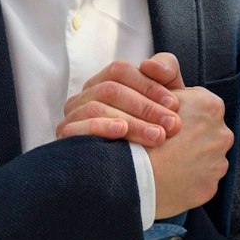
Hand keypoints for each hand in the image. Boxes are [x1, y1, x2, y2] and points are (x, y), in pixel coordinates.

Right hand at [56, 53, 185, 145]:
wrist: (142, 175)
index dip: (148, 84)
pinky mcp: (65, 139)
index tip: (174, 104)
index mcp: (104, 82)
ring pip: (97, 108)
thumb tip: (150, 64)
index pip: (120, 71)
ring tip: (157, 136)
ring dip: (132, 121)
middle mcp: (84, 97)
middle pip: (110, 89)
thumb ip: (166, 73)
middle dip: (145, 107)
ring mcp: (72, 118)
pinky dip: (101, 127)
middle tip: (172, 125)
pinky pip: (76, 129)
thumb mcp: (165, 100)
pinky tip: (122, 131)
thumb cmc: (155, 129)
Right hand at [148, 84, 232, 217]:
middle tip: (162, 142)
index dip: (176, 110)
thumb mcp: (152, 92)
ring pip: (204, 156)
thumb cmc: (140, 129)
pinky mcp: (210, 186)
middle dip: (187, 134)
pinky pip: (199, 179)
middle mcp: (222, 133)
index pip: (197, 103)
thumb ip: (166, 81)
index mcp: (211, 106)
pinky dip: (187, 178)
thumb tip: (164, 79)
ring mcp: (218, 162)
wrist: (134, 175)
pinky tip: (168, 177)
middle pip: (204, 130)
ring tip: (164, 161)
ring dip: (189, 157)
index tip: (161, 120)